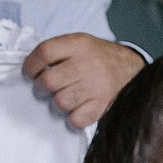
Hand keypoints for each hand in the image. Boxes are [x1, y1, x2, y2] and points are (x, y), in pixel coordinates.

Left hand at [23, 35, 144, 129]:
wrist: (132, 69)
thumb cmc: (99, 58)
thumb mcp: (81, 43)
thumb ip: (59, 51)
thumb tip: (32, 68)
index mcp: (78, 44)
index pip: (45, 52)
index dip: (31, 65)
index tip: (29, 73)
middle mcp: (86, 64)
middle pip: (49, 81)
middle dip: (40, 88)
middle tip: (43, 89)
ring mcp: (95, 86)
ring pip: (60, 102)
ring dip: (56, 103)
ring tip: (62, 98)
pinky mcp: (102, 105)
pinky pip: (77, 119)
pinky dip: (72, 118)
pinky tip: (75, 110)